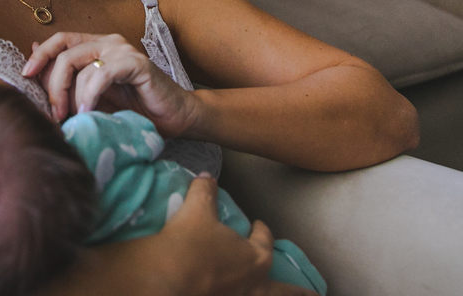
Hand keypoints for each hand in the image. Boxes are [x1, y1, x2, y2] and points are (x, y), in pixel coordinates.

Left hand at [21, 32, 199, 136]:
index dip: (40, 55)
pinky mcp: (137, 64)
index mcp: (96, 45)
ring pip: (81, 66)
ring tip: (75, 118)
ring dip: (72, 96)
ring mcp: (123, 50)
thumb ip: (68, 79)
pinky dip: (90, 96)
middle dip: (54, 86)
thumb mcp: (92, 96)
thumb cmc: (135, 109)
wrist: (175, 117)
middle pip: (65, 54)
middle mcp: (108, 42)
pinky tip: (89, 112)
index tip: (25, 75)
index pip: (60, 40)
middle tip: (55, 113)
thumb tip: (32, 56)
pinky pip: (102, 75)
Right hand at [160, 175, 312, 295]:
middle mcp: (252, 286)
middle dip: (299, 293)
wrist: (162, 280)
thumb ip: (205, 192)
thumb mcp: (196, 209)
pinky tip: (233, 295)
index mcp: (254, 258)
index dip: (261, 231)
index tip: (259, 224)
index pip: (264, 241)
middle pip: (284, 291)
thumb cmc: (187, 243)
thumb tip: (206, 177)